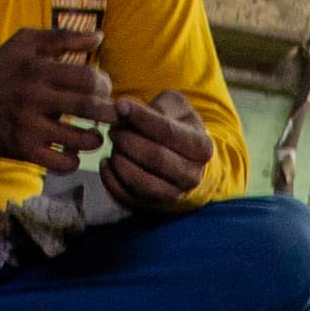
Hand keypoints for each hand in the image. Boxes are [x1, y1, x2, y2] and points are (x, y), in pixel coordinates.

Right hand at [0, 29, 111, 169]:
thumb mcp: (24, 43)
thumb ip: (62, 38)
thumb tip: (99, 36)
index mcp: (37, 69)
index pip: (88, 78)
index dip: (104, 85)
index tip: (103, 90)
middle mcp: (34, 98)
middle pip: (89, 108)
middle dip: (110, 114)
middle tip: (113, 116)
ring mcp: (29, 126)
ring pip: (79, 139)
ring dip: (95, 139)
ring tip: (95, 135)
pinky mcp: (23, 150)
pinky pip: (60, 163)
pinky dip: (73, 161)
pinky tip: (72, 152)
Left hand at [100, 89, 210, 208]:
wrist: (185, 160)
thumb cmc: (178, 127)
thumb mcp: (176, 107)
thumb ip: (157, 105)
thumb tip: (126, 110)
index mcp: (201, 147)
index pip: (169, 133)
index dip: (142, 118)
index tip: (120, 106)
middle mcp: (191, 175)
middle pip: (154, 158)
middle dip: (127, 140)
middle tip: (114, 128)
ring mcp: (172, 194)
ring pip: (139, 180)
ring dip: (119, 159)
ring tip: (114, 144)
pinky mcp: (151, 205)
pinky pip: (124, 195)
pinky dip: (110, 178)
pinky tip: (108, 162)